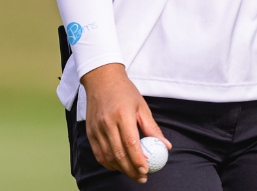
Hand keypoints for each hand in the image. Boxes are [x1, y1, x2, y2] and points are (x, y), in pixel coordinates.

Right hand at [81, 63, 171, 182]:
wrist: (101, 79)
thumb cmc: (125, 92)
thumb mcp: (142, 107)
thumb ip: (152, 128)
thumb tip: (166, 146)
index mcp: (122, 115)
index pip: (130, 143)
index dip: (138, 160)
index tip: (146, 170)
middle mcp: (107, 123)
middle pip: (119, 154)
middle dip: (131, 170)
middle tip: (142, 177)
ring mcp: (96, 129)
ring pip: (108, 157)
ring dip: (121, 169)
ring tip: (133, 174)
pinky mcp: (90, 132)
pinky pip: (99, 154)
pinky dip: (109, 163)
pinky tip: (119, 166)